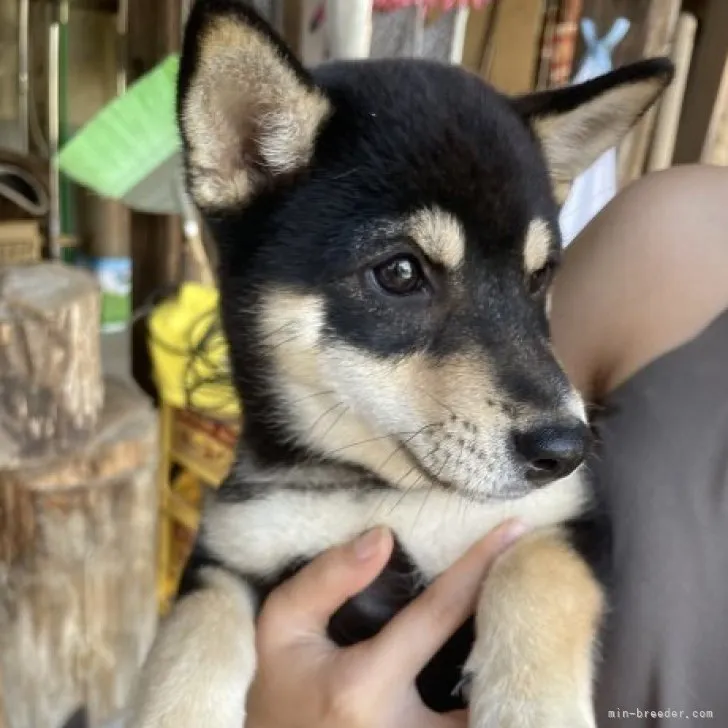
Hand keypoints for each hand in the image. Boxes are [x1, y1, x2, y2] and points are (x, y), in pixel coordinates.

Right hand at [245, 520, 527, 727]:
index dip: (479, 565)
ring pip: (490, 716)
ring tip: (518, 626)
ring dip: (509, 672)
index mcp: (365, 685)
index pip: (438, 613)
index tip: (515, 530)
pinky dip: (493, 703)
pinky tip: (493, 671)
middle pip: (486, 673)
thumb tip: (384, 536)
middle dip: (513, 624)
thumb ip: (326, 580)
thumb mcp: (282, 626)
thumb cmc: (278, 688)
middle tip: (530, 583)